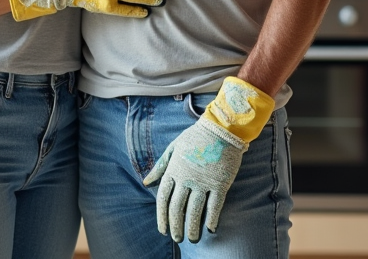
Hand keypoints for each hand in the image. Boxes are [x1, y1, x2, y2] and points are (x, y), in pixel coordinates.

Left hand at [143, 77, 274, 242]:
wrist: (221, 128)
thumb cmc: (196, 137)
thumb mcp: (174, 147)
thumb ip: (160, 166)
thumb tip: (146, 182)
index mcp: (174, 169)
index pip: (163, 198)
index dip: (161, 216)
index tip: (163, 229)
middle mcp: (187, 178)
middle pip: (177, 208)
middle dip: (175, 226)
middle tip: (177, 238)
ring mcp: (204, 181)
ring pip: (194, 210)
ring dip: (192, 227)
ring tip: (191, 238)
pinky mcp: (220, 183)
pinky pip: (215, 206)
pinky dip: (212, 219)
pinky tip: (210, 228)